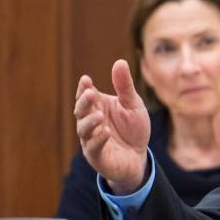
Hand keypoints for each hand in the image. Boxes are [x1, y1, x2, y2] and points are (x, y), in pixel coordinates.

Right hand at [74, 59, 150, 193]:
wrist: (139, 157)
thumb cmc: (133, 129)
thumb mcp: (133, 105)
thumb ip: (125, 86)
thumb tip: (120, 62)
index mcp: (97, 107)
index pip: (85, 96)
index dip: (84, 89)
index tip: (86, 80)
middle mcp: (90, 123)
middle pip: (80, 111)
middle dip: (84, 102)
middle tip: (91, 94)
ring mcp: (91, 140)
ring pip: (83, 130)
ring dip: (90, 121)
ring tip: (100, 116)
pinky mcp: (97, 156)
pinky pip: (94, 148)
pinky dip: (98, 139)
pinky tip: (106, 132)